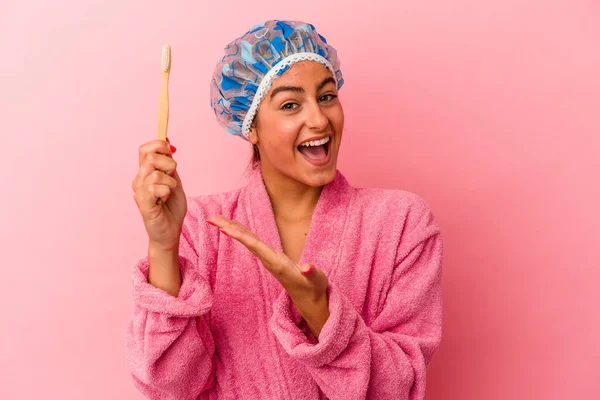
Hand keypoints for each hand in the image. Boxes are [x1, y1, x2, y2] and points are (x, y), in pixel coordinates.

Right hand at [132, 139, 186, 251]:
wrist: (170, 231)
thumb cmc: (172, 208)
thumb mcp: (174, 180)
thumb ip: (169, 163)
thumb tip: (167, 140)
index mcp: (145, 173)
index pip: (145, 149)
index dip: (159, 146)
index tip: (172, 153)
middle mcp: (138, 180)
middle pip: (150, 157)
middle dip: (169, 164)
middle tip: (173, 178)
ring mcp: (139, 192)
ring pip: (156, 174)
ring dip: (171, 182)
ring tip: (170, 193)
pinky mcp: (143, 204)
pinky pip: (155, 188)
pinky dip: (167, 192)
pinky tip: (165, 200)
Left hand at [208, 215, 329, 337]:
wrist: (309, 299)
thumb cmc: (313, 287)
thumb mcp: (316, 280)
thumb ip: (312, 272)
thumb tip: (307, 267)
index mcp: (277, 262)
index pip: (256, 246)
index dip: (240, 237)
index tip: (224, 229)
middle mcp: (268, 259)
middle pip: (246, 241)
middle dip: (228, 229)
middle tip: (210, 219)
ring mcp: (267, 258)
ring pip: (246, 240)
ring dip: (231, 229)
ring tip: (215, 219)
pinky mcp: (269, 257)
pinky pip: (251, 242)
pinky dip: (241, 232)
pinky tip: (233, 226)